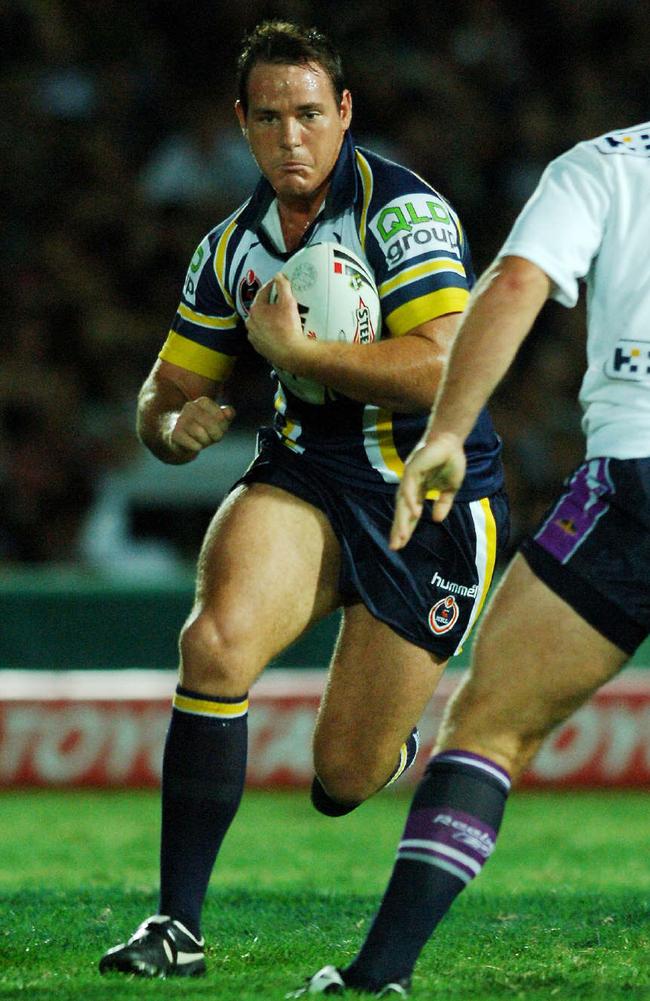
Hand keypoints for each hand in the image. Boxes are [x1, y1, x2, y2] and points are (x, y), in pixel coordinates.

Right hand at [166, 397, 234, 456]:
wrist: (179, 437)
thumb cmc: (203, 428)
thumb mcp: (218, 421)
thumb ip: (228, 414)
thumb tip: (229, 413)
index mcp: (203, 402)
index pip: (221, 417)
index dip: (223, 427)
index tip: (218, 429)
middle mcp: (190, 406)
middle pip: (212, 425)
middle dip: (216, 435)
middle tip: (212, 438)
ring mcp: (181, 419)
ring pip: (201, 434)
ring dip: (206, 442)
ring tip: (201, 441)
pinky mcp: (175, 434)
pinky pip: (194, 444)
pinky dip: (197, 447)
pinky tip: (193, 445)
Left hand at [246, 273, 309, 369]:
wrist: (291, 353)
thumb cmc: (288, 328)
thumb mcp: (288, 302)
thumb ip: (283, 286)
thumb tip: (279, 276)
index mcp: (256, 309)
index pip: (263, 292)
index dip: (273, 285)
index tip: (279, 283)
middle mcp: (251, 322)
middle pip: (261, 307)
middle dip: (270, 303)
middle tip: (282, 301)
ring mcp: (254, 336)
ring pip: (261, 322)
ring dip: (269, 318)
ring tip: (281, 318)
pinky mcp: (259, 347)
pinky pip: (264, 334)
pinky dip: (269, 331)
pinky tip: (279, 331)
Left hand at [390, 433, 465, 549]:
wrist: (452, 441)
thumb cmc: (451, 461)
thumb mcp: (451, 488)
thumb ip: (443, 503)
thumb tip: (437, 520)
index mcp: (419, 492)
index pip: (410, 514)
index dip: (406, 529)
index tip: (400, 545)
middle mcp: (411, 486)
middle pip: (402, 512)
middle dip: (399, 529)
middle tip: (395, 547)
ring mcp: (410, 478)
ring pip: (403, 503)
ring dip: (403, 520)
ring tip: (402, 537)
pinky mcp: (413, 469)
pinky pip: (410, 487)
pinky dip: (411, 500)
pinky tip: (415, 513)